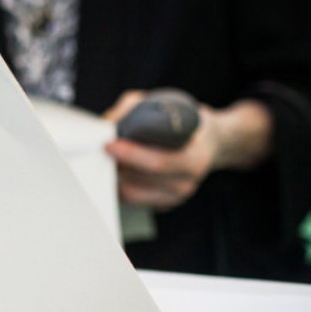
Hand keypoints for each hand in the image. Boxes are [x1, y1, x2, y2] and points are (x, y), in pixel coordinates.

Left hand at [103, 90, 272, 209]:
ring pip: (131, 194)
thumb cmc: (183, 123)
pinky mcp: (162, 205)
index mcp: (194, 158)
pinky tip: (119, 171)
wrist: (208, 142)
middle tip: (102, 151)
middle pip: (139, 180)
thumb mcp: (166, 105)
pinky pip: (132, 200)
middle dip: (116, 165)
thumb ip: (134, 108)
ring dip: (114, 177)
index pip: (157, 162)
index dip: (130, 154)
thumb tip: (108, 121)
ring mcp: (175, 197)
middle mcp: (187, 181)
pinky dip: (119, 186)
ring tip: (108, 160)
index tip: (110, 144)